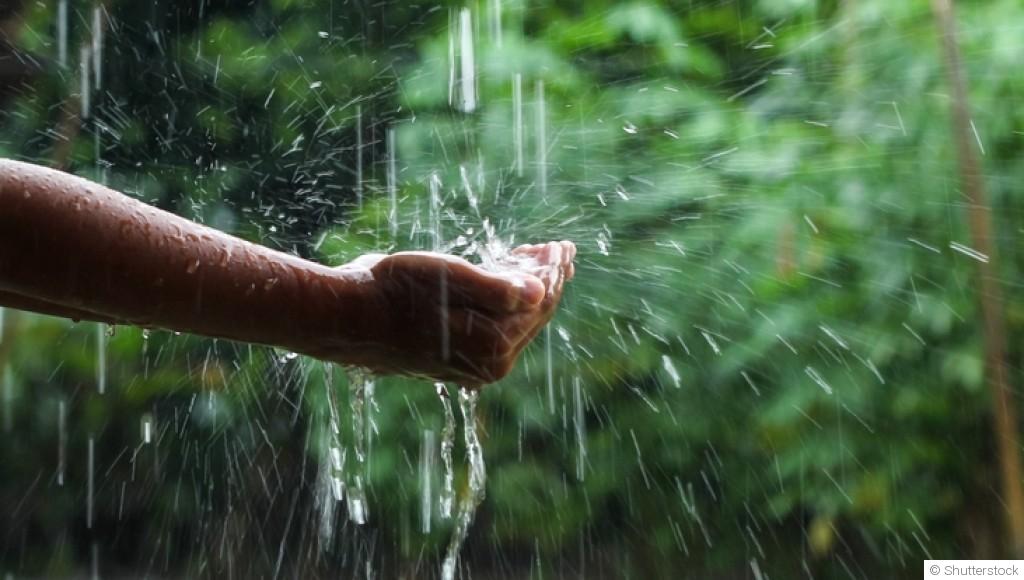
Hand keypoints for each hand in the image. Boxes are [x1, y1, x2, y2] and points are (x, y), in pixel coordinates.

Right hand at [339, 241, 574, 385]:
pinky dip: (504, 301)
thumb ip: (496, 287)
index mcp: (493, 348)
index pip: (539, 304)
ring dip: (527, 288)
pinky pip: (494, 326)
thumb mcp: (447, 278)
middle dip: (547, 279)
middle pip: (532, 315)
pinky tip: (506, 280)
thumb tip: (539, 292)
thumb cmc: (394, 292)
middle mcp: (489, 365)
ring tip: (536, 260)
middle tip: (558, 249)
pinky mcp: (456, 358)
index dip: (553, 271)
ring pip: (514, 321)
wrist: (347, 317)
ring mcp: (472, 365)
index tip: (561, 245)